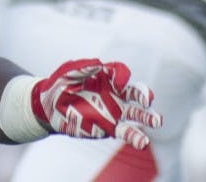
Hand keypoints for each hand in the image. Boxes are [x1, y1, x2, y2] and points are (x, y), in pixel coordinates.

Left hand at [31, 58, 161, 147]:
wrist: (48, 107)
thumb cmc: (60, 85)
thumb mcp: (68, 72)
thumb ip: (83, 67)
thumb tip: (99, 63)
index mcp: (105, 77)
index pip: (121, 72)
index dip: (122, 76)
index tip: (118, 83)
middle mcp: (114, 93)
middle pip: (135, 92)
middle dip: (143, 95)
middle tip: (148, 100)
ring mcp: (113, 111)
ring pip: (135, 114)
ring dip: (147, 117)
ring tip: (157, 121)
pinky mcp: (108, 127)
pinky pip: (125, 131)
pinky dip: (135, 136)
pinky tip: (143, 142)